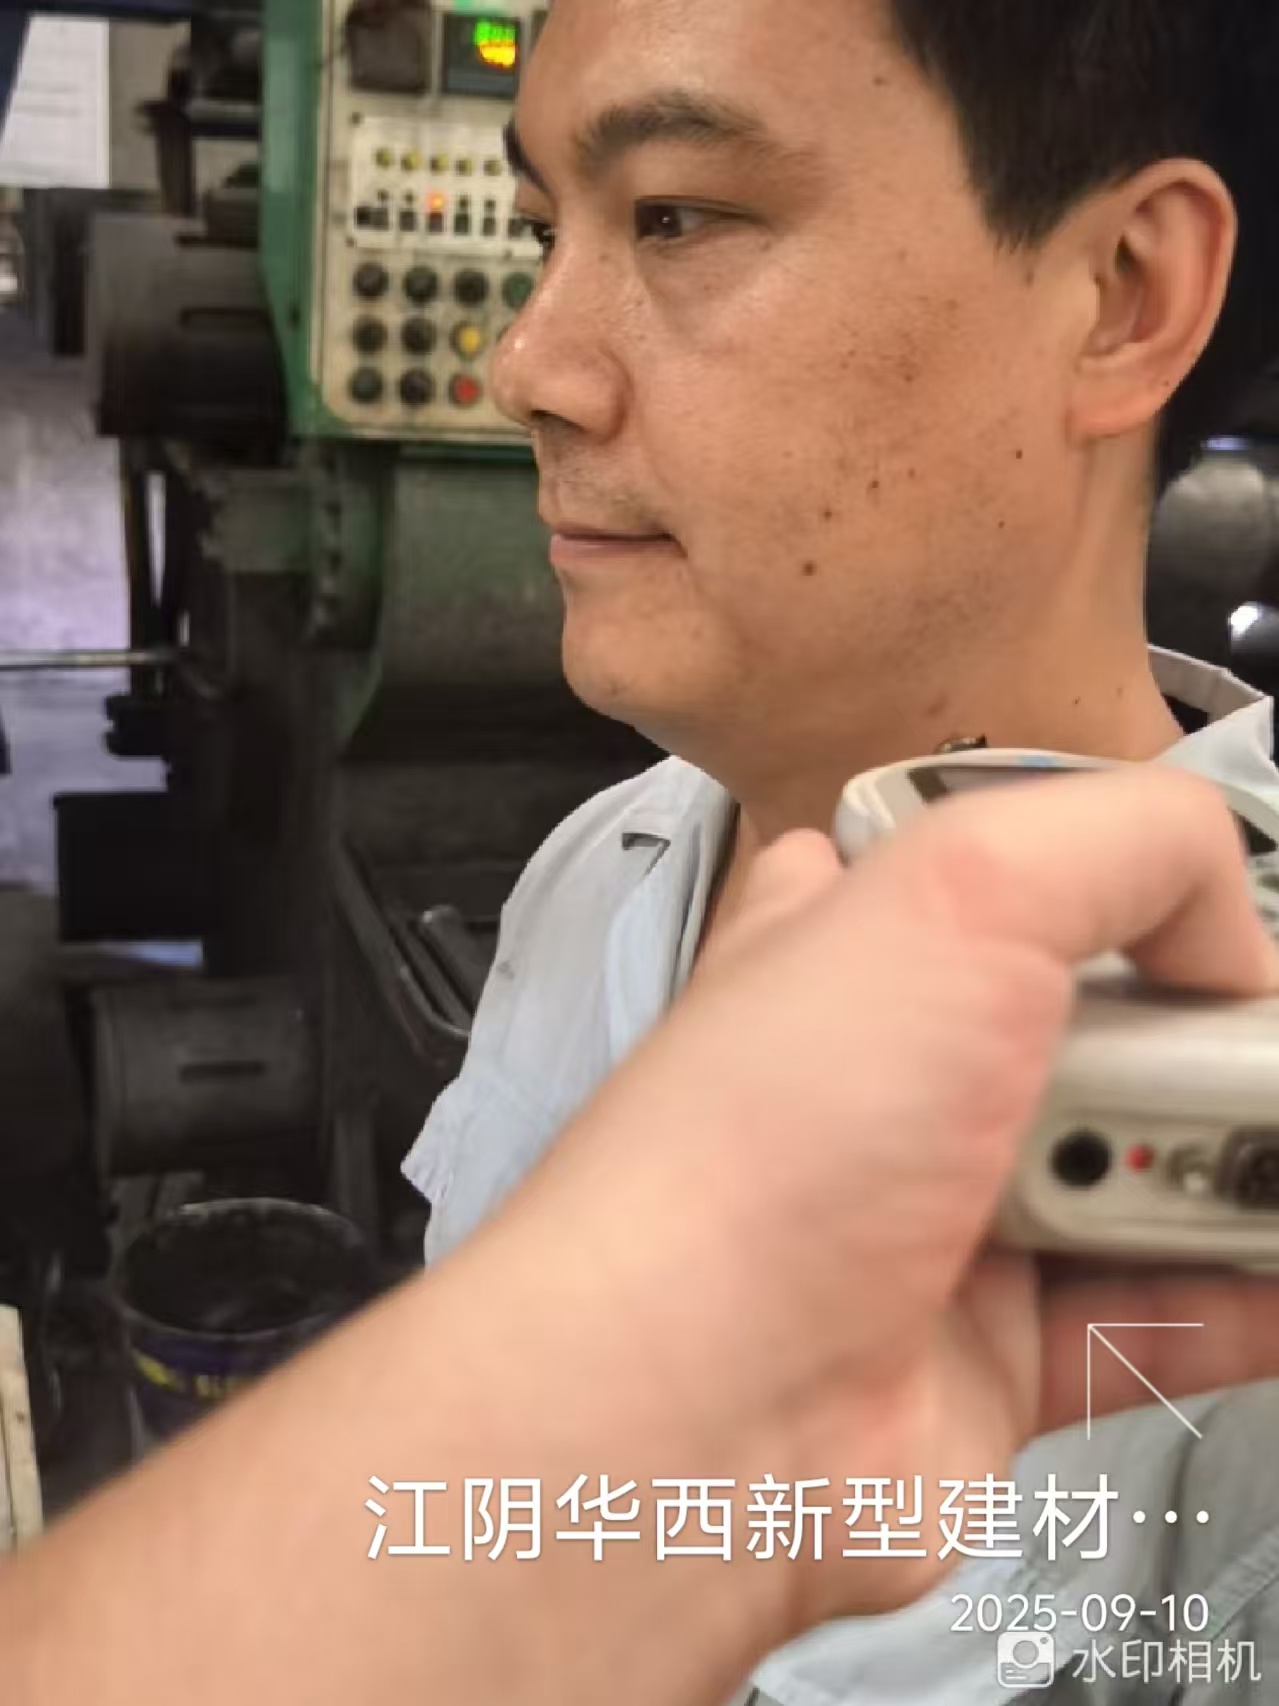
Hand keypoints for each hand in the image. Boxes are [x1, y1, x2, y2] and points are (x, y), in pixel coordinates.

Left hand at [519, 769, 1278, 1626]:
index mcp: (859, 947)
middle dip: (1196, 1046)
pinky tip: (1275, 1277)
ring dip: (1227, 1168)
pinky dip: (1237, 1300)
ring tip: (1260, 1158)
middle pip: (1100, 1032)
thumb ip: (1125, 849)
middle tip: (1239, 1069)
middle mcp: (898, 1078)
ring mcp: (944, 1222)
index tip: (1187, 931)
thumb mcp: (961, 893)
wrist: (698, 1399)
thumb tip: (1230, 936)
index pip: (990, 881)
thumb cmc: (781, 1130)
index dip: (1102, 893)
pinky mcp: (994, 1358)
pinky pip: (1150, 1322)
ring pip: (1138, 1176)